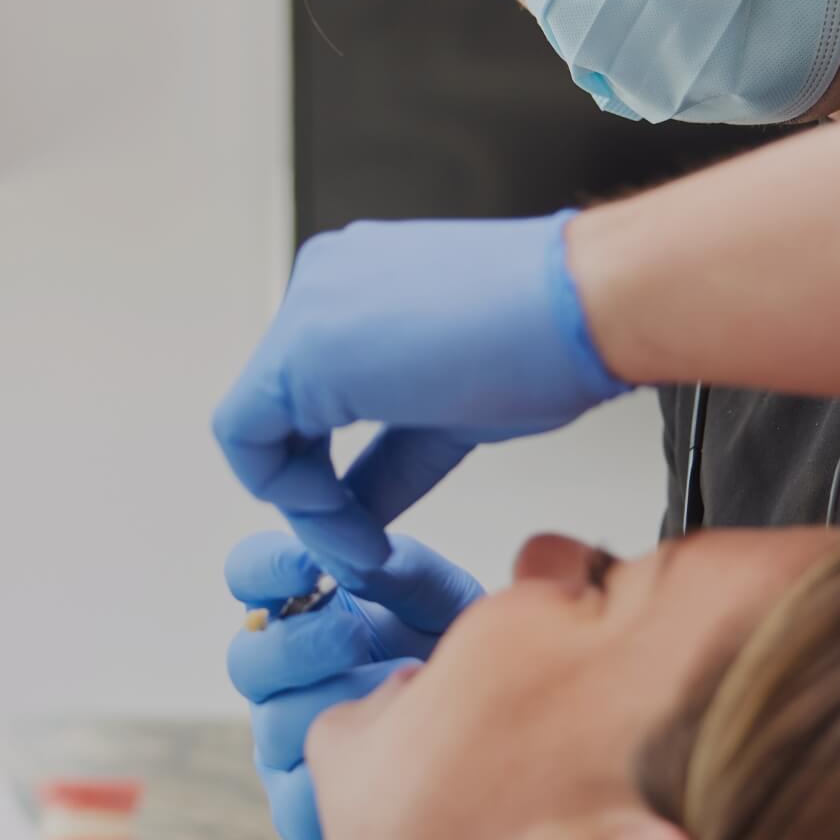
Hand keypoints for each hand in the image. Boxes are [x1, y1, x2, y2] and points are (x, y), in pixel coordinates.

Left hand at [210, 212, 628, 581]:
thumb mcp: (452, 414)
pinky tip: (344, 517)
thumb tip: (362, 509)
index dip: (324, 478)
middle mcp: (323, 288)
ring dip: (303, 504)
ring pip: (256, 427)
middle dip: (310, 497)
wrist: (592, 303)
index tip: (364, 527)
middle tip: (355, 551)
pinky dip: (287, 490)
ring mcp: (309, 309)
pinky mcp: (305, 346)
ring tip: (358, 547)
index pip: (306, 403)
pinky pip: (248, 433)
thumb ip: (392, 458)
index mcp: (356, 289)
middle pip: (276, 417)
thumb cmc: (552, 341)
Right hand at [224, 532, 484, 839]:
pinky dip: (341, 779)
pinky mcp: (298, 801)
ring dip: (334, 707)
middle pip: (247, 659)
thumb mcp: (446, 605)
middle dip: (298, 645)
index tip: (309, 567)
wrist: (491, 736)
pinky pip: (291, 796)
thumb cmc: (457, 659)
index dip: (267, 569)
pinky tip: (391, 759)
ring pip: (272, 723)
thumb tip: (362, 562)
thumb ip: (406, 574)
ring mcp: (287, 738)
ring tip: (400, 700)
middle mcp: (284, 674)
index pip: (251, 576)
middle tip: (355, 636)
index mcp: (305, 610)